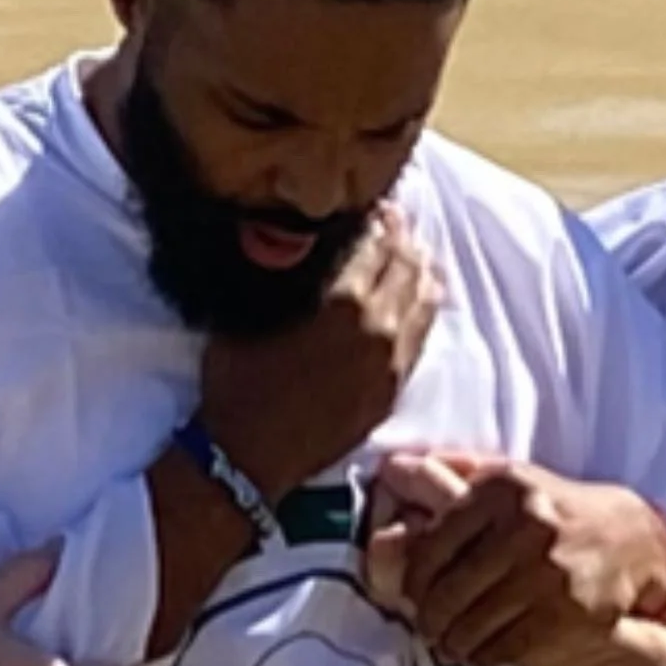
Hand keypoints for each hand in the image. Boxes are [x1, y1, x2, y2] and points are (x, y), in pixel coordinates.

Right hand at [200, 205, 443, 502]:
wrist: (248, 457)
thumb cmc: (239, 381)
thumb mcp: (253, 312)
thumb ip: (288, 273)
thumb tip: (307, 240)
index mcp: (345, 301)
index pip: (377, 241)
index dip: (376, 219)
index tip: (373, 208)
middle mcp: (380, 327)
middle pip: (409, 264)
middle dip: (401, 238)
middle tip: (392, 223)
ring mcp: (393, 361)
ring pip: (426, 298)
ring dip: (418, 270)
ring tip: (408, 254)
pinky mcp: (394, 388)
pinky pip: (423, 335)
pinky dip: (421, 308)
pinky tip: (412, 298)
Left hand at [379, 452, 665, 665]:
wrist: (629, 539)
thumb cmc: (556, 511)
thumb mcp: (514, 481)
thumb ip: (457, 475)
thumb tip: (394, 467)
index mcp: (503, 489)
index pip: (433, 544)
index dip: (414, 578)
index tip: (412, 593)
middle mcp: (525, 523)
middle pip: (448, 589)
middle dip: (430, 616)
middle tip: (428, 626)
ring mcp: (547, 569)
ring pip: (472, 623)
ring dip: (453, 640)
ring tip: (450, 642)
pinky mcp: (566, 610)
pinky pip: (503, 645)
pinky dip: (483, 654)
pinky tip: (480, 650)